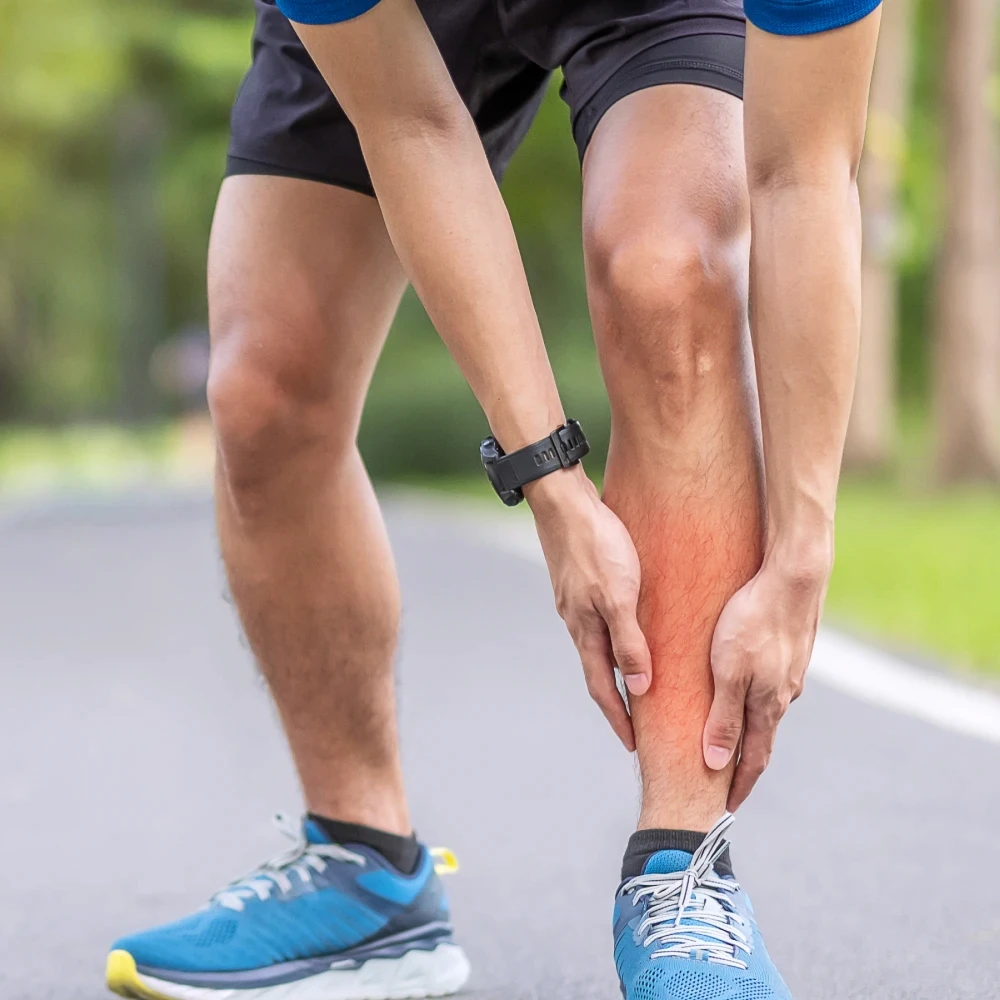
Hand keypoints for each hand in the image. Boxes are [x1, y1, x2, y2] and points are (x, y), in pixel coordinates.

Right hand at [526, 467, 651, 750]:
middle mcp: (577, 620)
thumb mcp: (619, 597)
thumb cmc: (596, 546)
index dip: (618, 718)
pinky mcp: (581, 581)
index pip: (601, 687)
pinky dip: (615, 636)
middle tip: (639, 723)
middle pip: (598, 670)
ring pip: (599, 644)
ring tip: (639, 680)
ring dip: (616, 666)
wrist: (564, 502)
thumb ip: (629, 642)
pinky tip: (629, 628)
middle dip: (618, 699)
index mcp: (584, 630)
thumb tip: (638, 688)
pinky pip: (600, 620)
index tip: (634, 744)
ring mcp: (576, 601)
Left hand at [703, 555, 828, 809]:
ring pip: (765, 708)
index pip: (754, 760)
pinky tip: (744, 688)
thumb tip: (718, 765)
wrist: (794, 576)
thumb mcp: (729, 672)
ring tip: (730, 737)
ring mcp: (790, 672)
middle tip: (724, 782)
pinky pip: (768, 683)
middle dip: (743, 762)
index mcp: (768, 705)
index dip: (739, 786)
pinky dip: (753, 696)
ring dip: (748, 727)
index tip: (725, 809)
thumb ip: (723, 717)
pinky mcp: (790, 650)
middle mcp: (783, 694)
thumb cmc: (753, 620)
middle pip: (760, 737)